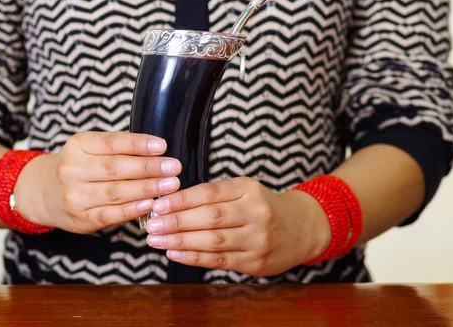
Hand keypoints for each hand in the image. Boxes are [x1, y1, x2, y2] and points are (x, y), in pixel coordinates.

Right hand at [13, 132, 181, 233]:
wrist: (44, 192)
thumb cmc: (79, 166)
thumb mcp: (90, 147)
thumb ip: (119, 148)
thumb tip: (159, 151)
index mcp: (79, 145)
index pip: (112, 141)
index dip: (138, 144)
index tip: (162, 146)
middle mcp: (73, 169)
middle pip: (116, 168)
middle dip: (148, 168)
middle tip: (174, 167)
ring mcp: (75, 196)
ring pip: (115, 192)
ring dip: (146, 189)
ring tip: (170, 185)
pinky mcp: (81, 219)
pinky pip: (110, 214)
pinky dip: (132, 210)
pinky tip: (149, 204)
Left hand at [144, 177, 330, 276]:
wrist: (301, 228)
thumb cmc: (262, 206)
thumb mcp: (244, 190)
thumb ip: (213, 194)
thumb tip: (170, 201)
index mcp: (249, 189)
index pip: (210, 192)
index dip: (182, 199)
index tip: (158, 204)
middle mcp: (256, 213)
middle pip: (211, 217)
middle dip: (176, 221)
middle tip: (151, 224)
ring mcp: (257, 239)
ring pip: (213, 241)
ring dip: (180, 241)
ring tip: (157, 240)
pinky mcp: (256, 262)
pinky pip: (219, 260)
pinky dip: (194, 257)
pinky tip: (175, 253)